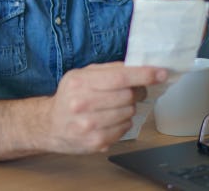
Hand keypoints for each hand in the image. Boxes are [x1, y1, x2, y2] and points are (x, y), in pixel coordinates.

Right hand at [44, 62, 167, 153]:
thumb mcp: (82, 75)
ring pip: (128, 113)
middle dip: (136, 92)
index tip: (160, 73)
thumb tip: (137, 66)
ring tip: (115, 106)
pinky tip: (110, 119)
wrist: (48, 125)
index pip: (119, 78)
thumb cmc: (69, 97)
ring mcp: (89, 126)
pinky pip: (124, 129)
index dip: (143, 75)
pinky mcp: (96, 142)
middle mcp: (82, 104)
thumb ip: (108, 70)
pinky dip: (123, 122)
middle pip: (127, 96)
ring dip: (128, 108)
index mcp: (80, 83)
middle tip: (133, 91)